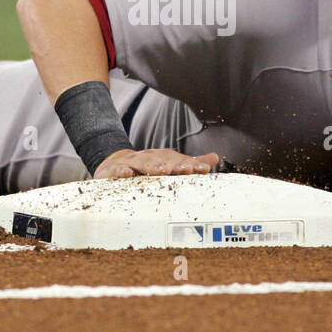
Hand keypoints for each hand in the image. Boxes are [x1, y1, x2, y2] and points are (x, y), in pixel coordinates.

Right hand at [94, 148, 220, 179]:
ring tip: (161, 171)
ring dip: (152, 167)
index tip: (204, 169)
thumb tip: (214, 157)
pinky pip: (119, 170)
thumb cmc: (147, 167)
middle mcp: (151, 159)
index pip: (181, 162)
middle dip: (175, 165)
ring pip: (143, 164)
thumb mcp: (169, 164)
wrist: (116, 163)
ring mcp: (134, 163)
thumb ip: (191, 163)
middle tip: (186, 170)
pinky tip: (126, 174)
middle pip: (164, 161)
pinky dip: (122, 171)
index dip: (193, 165)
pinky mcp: (118, 169)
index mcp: (165, 159)